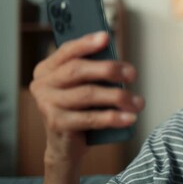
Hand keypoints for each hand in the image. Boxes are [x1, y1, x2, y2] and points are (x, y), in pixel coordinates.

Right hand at [30, 31, 143, 183]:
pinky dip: (113, 117)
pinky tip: (129, 118)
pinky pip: (89, 118)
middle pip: (77, 70)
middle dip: (108, 69)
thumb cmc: (79, 109)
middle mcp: (43, 84)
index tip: (106, 37)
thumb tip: (119, 65)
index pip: (67, 51)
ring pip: (87, 94)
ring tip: (138, 102)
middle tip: (132, 73)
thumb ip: (93, 73)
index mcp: (48, 69)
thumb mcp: (84, 86)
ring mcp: (47, 105)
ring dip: (117, 96)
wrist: (66, 146)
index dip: (86, 43)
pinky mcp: (57, 124)